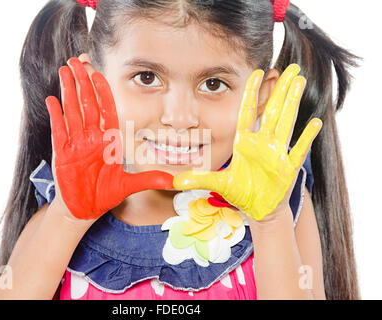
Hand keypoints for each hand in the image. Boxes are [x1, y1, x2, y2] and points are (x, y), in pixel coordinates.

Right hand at [45, 58, 173, 219]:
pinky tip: (52, 99)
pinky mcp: (61, 152)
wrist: (84, 209)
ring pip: (72, 111)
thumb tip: (174, 180)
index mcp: (107, 140)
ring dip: (68, 91)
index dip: (103, 92)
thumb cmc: (105, 195)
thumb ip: (150, 179)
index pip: (106, 110)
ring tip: (65, 70)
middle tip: (78, 60)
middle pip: (87, 104)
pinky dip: (56, 115)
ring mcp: (75, 143)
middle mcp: (91, 138)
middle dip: (83, 82)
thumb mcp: (129, 185)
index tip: (100, 74)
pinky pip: (59, 129)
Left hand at [173, 64, 321, 220]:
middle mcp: (262, 143)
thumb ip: (198, 179)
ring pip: (286, 122)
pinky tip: (315, 122)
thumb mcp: (217, 183)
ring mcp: (277, 153)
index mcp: (245, 142)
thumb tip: (175, 180)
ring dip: (292, 102)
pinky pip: (298, 149)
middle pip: (273, 110)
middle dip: (280, 89)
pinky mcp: (288, 168)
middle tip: (290, 67)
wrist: (258, 209)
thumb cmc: (240, 192)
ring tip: (299, 81)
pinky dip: (306, 137)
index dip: (252, 93)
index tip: (256, 72)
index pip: (248, 112)